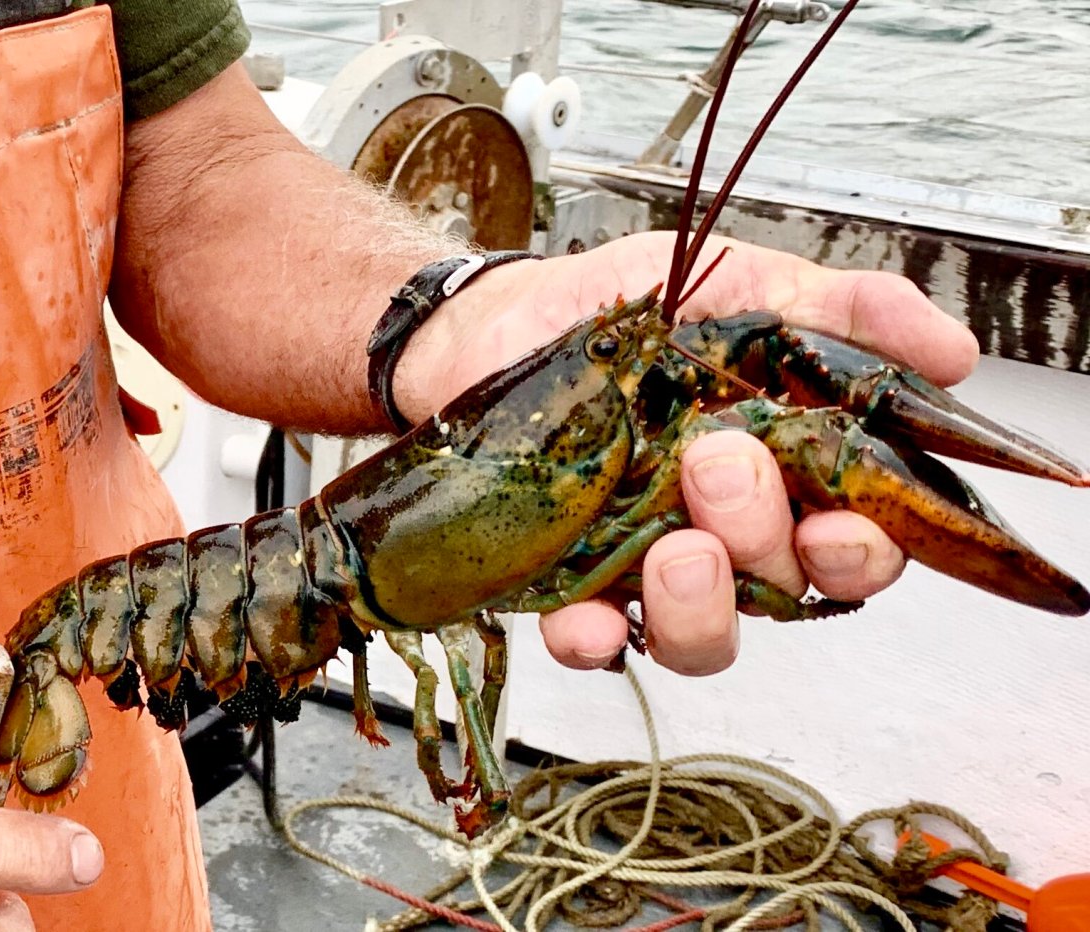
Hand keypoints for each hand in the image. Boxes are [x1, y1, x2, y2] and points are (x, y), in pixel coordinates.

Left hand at [396, 231, 979, 675]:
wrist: (506, 318)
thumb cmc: (628, 309)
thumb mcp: (745, 284)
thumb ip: (847, 311)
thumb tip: (953, 353)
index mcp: (784, 476)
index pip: (854, 546)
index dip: (860, 552)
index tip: (836, 521)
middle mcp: (726, 536)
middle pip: (782, 589)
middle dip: (763, 540)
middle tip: (718, 465)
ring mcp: (648, 567)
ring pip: (703, 637)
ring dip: (699, 607)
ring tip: (673, 547)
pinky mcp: (571, 584)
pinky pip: (596, 641)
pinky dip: (596, 640)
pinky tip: (588, 620)